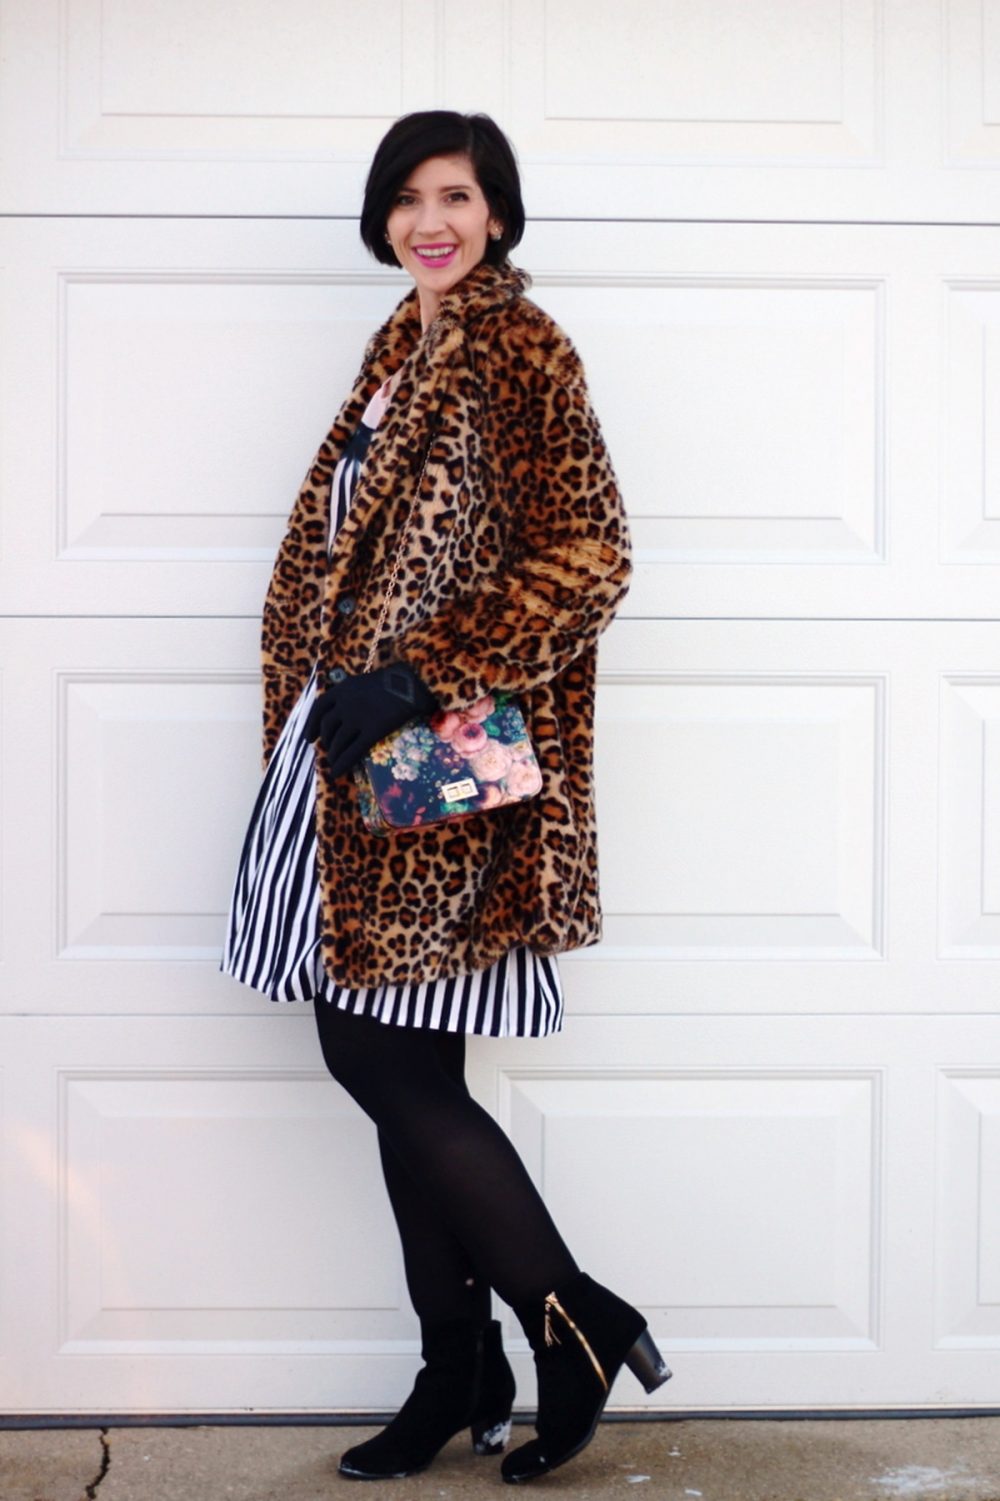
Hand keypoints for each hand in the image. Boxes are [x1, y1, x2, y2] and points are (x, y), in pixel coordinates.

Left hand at [302, 663, 438, 778]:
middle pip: (328, 726)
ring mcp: (357, 718)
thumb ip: (352, 695)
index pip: (319, 708)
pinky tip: (337, 773)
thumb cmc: (394, 681)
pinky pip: (353, 751)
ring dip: (333, 755)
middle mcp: (345, 704)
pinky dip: (342, 764)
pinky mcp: (372, 731)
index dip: (312, 725)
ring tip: (334, 762)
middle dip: (326, 741)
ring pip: (337, 741)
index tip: (309, 738)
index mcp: (343, 689)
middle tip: (329, 750)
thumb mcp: (365, 682)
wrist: (413, 683)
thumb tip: (344, 713)